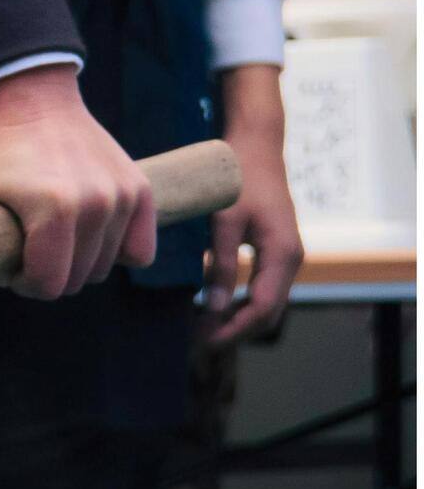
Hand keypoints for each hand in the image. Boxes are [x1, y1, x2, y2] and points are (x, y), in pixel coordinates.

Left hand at [0, 65, 155, 299]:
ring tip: (51, 230)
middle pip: (76, 280)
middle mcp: (96, 204)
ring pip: (104, 267)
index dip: (23, 282)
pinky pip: (140, 251)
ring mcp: (122, 196)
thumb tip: (6, 277)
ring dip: (76, 260)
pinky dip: (116, 252)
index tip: (10, 259)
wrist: (30, 98)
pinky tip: (89, 235)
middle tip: (27, 242)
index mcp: (53, 210)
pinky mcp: (139, 189)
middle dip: (47, 272)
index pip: (48, 285)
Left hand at [203, 64, 303, 347]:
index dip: (232, 330)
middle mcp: (291, 260)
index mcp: (282, 255)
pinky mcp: (275, 251)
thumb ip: (220, 262)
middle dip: (235, 330)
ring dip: (237, 319)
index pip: (260, 308)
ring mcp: (285, 256)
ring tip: (202, 328)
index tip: (202, 341)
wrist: (256, 146)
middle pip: (267, 313)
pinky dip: (240, 303)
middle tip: (197, 341)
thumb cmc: (238, 179)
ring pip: (266, 303)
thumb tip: (211, 306)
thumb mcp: (225, 221)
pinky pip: (262, 288)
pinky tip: (213, 306)